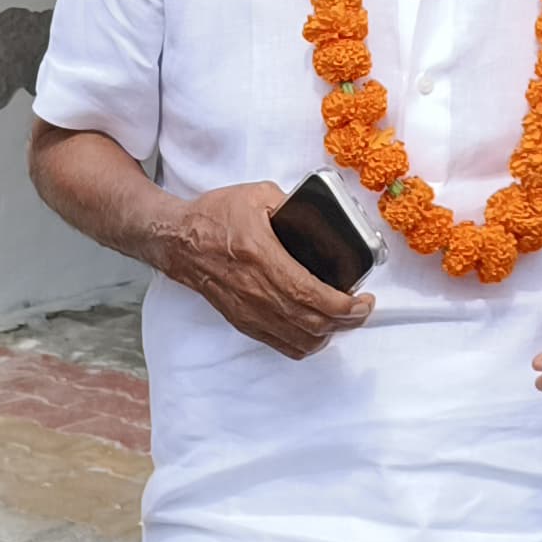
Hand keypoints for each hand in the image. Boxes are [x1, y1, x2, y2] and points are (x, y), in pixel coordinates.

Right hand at [154, 180, 372, 359]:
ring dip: (329, 334)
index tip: (363, 300)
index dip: (344, 306)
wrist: (178, 241)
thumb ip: (293, 204)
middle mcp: (256, 291)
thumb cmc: (214, 216)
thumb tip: (322, 215)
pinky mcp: (244, 321)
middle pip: (312, 323)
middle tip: (362, 308)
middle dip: (347, 321)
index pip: (310, 294)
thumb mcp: (257, 195)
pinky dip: (307, 343)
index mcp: (261, 257)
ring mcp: (249, 311)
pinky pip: (282, 345)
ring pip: (300, 340)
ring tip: (344, 318)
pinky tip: (318, 329)